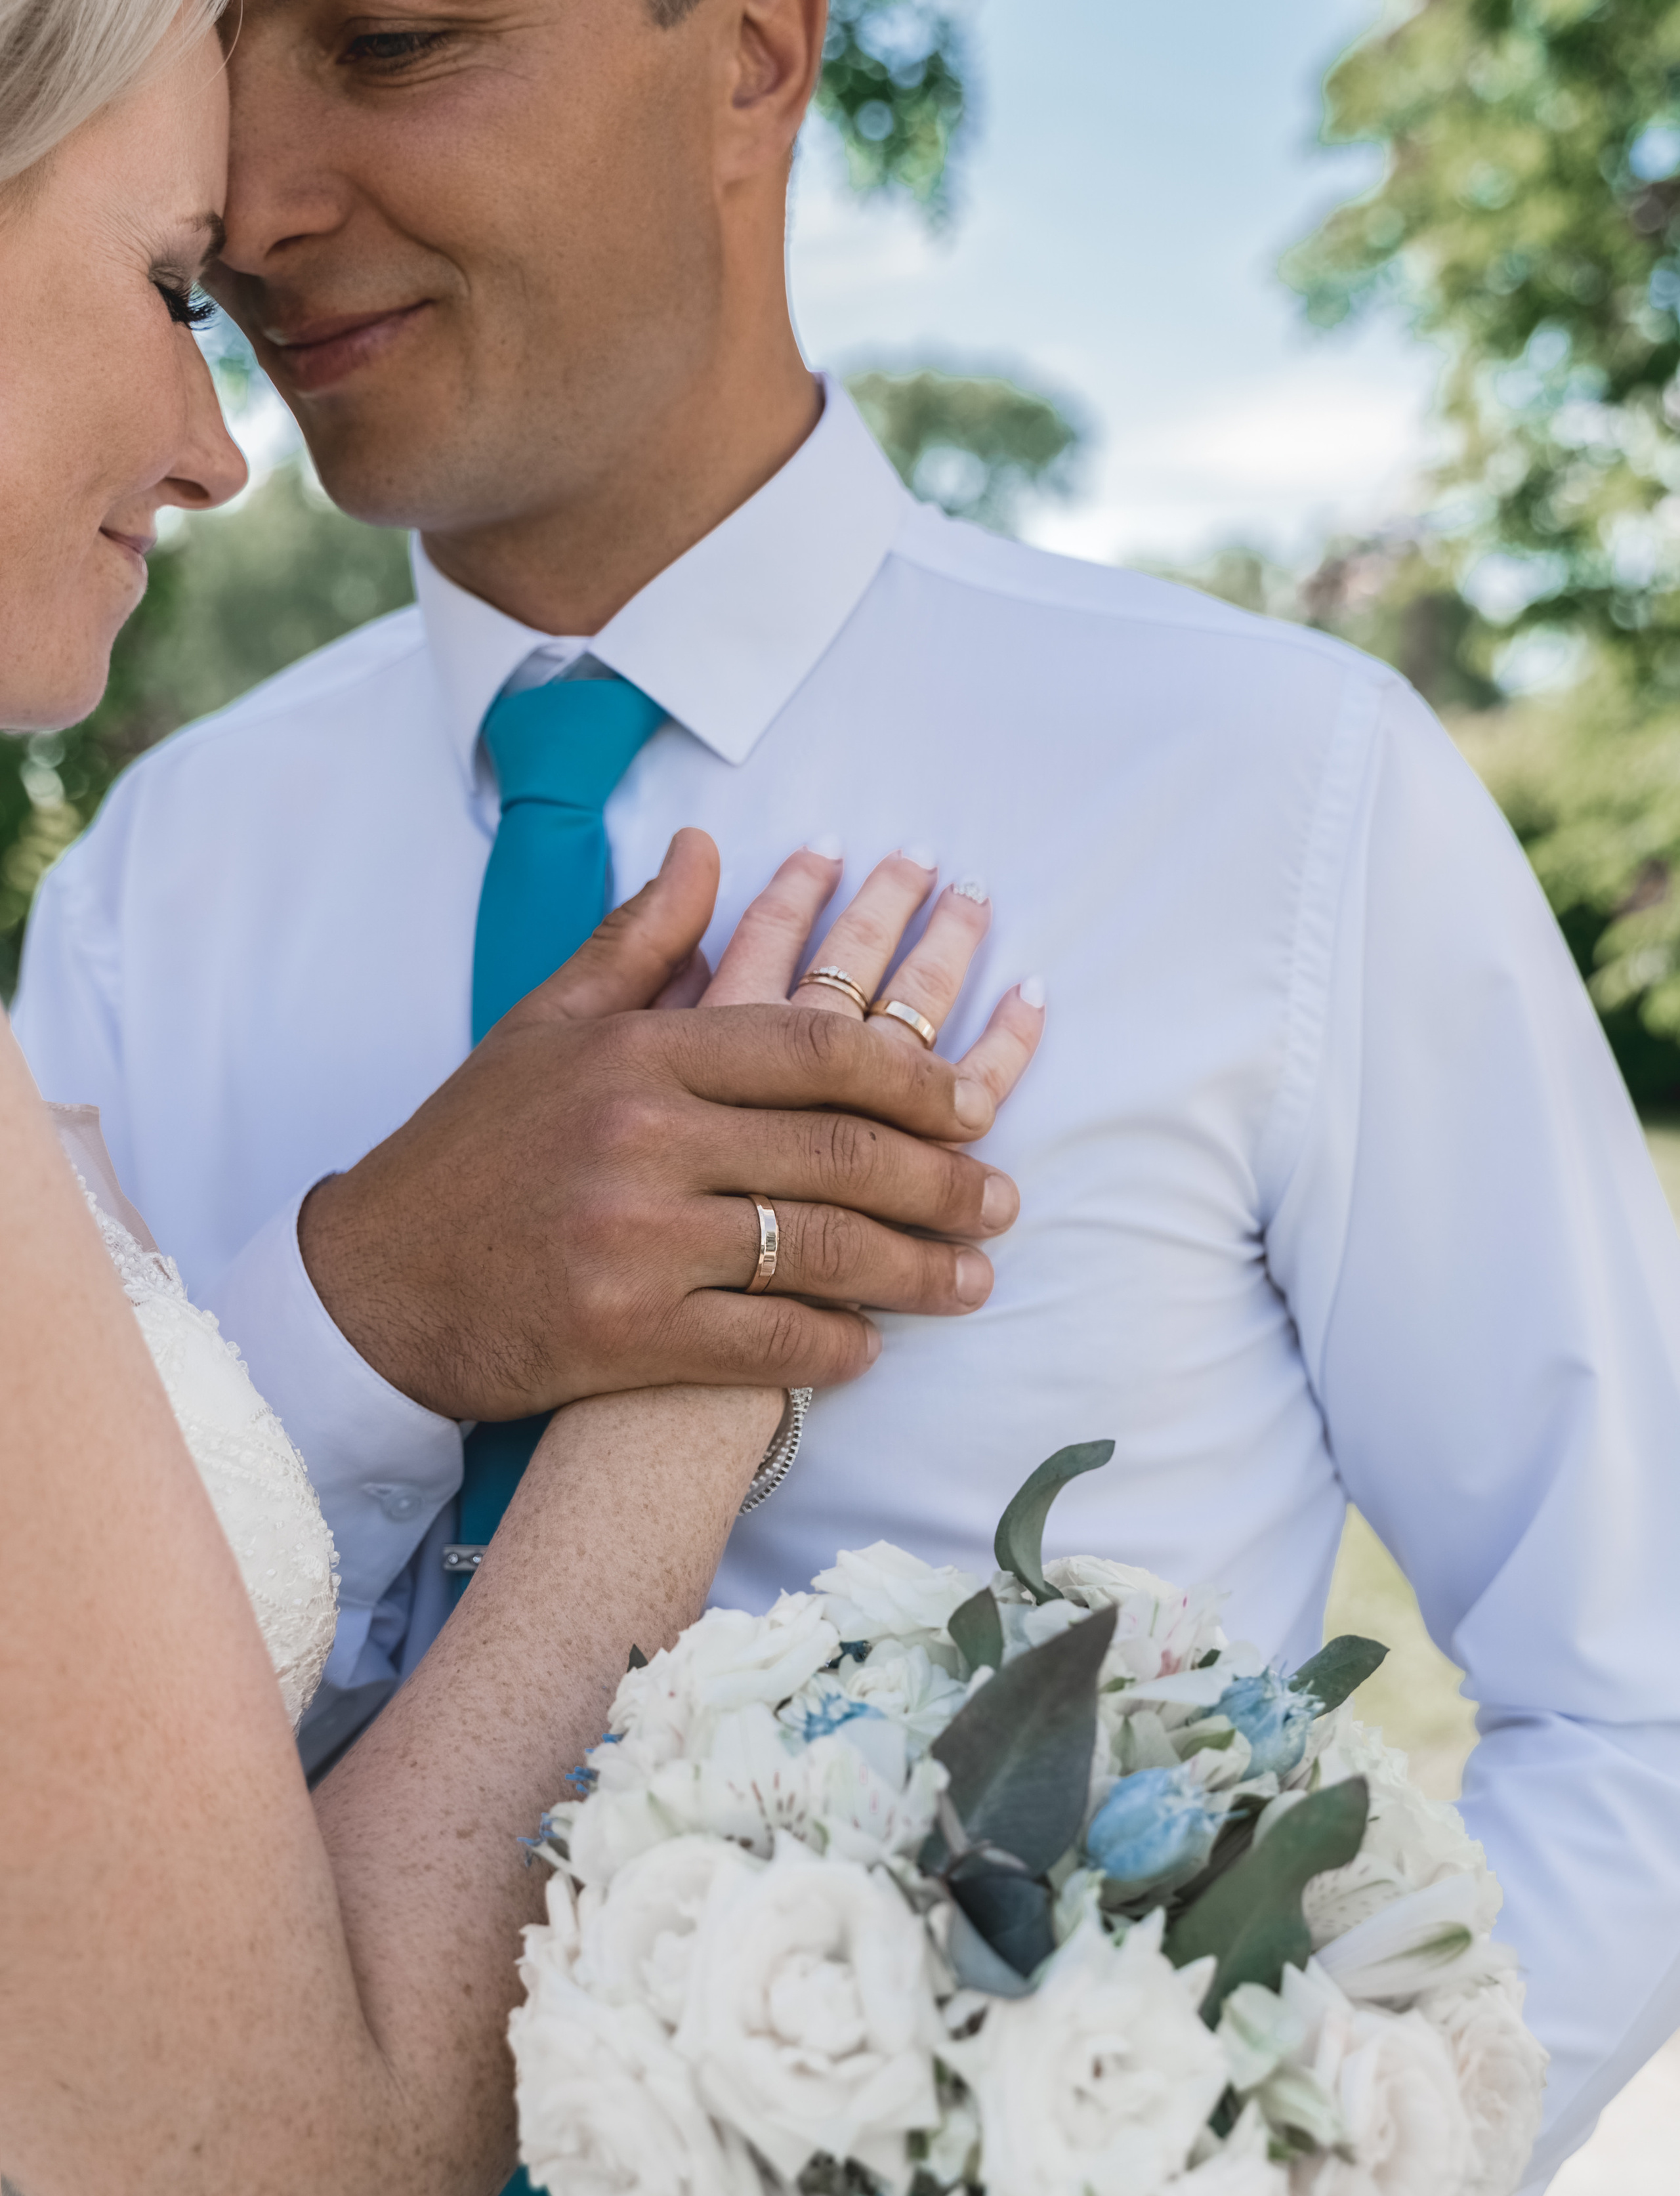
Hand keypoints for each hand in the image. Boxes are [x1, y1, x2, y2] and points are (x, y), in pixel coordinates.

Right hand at [298, 831, 1041, 1419]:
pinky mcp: (623, 1335)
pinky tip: (872, 1347)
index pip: (812, 1045)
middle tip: (1001, 1197)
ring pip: (818, 1248)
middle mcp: (641, 1139)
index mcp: (635, 1054)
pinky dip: (834, 1347)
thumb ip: (638, 941)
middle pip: (835, 1150)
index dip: (913, 1072)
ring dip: (915, 1270)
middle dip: (940, 1178)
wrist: (370, 1285)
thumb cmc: (468, 1151)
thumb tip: (708, 849)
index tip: (976, 1099)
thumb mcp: (544, 1028)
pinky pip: (766, 1341)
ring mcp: (635, 1241)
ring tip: (974, 1279)